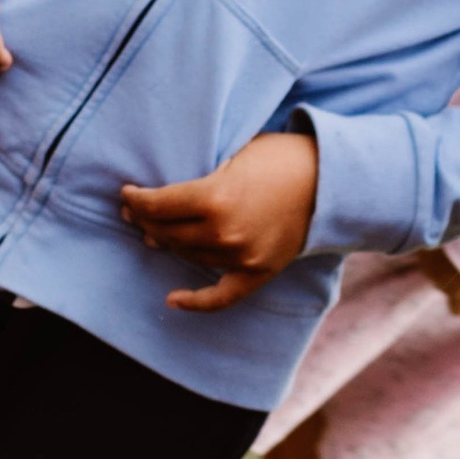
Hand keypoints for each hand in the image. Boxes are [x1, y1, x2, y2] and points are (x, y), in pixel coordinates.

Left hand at [119, 128, 320, 312]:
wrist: (332, 179)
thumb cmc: (280, 157)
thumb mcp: (234, 155)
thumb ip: (201, 178)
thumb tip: (165, 194)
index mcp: (213, 198)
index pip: (158, 205)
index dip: (136, 199)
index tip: (127, 193)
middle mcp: (223, 233)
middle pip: (167, 232)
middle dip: (144, 220)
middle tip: (134, 211)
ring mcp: (242, 257)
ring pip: (187, 256)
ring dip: (166, 245)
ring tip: (153, 233)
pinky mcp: (259, 272)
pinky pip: (221, 297)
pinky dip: (195, 303)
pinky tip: (172, 299)